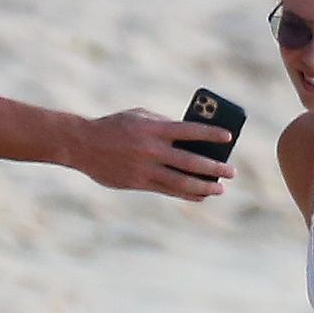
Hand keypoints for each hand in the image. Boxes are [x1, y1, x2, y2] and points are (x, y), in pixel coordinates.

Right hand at [73, 111, 234, 199]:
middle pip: (190, 161)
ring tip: (219, 189)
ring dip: (203, 186)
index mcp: (154, 128)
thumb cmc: (114, 126)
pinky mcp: (138, 182)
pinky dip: (186, 193)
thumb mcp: (139, 116)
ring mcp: (145, 168)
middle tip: (231, 172)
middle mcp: (152, 149)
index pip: (190, 131)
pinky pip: (167, 190)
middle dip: (214, 168)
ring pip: (181, 181)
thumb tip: (190, 137)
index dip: (211, 135)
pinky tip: (199, 195)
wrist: (82, 144)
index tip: (228, 138)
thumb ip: (163, 124)